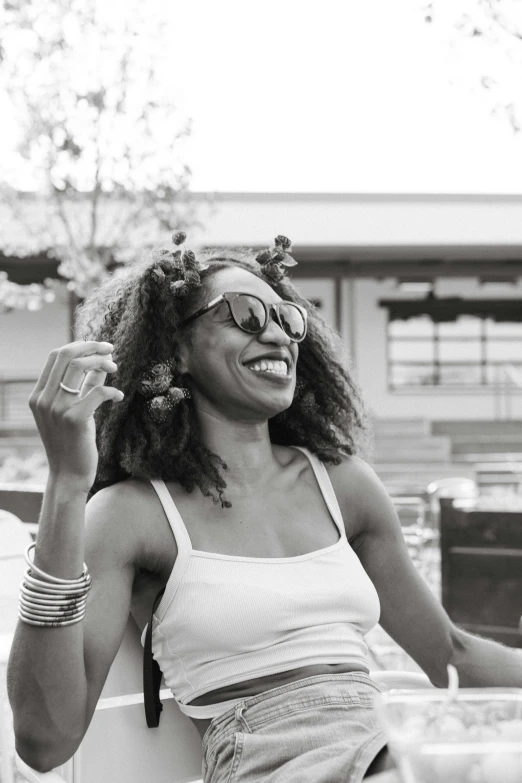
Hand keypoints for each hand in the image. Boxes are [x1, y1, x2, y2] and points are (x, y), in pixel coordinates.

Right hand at [29, 340, 123, 492]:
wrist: (68, 475)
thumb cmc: (72, 443)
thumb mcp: (73, 411)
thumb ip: (84, 387)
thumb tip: (102, 364)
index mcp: (38, 395)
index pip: (56, 356)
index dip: (79, 346)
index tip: (99, 346)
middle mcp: (44, 399)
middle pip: (66, 356)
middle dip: (91, 347)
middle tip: (110, 349)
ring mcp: (57, 408)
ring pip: (80, 368)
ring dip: (101, 362)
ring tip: (115, 367)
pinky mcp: (75, 419)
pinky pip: (98, 391)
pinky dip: (112, 390)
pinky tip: (119, 396)